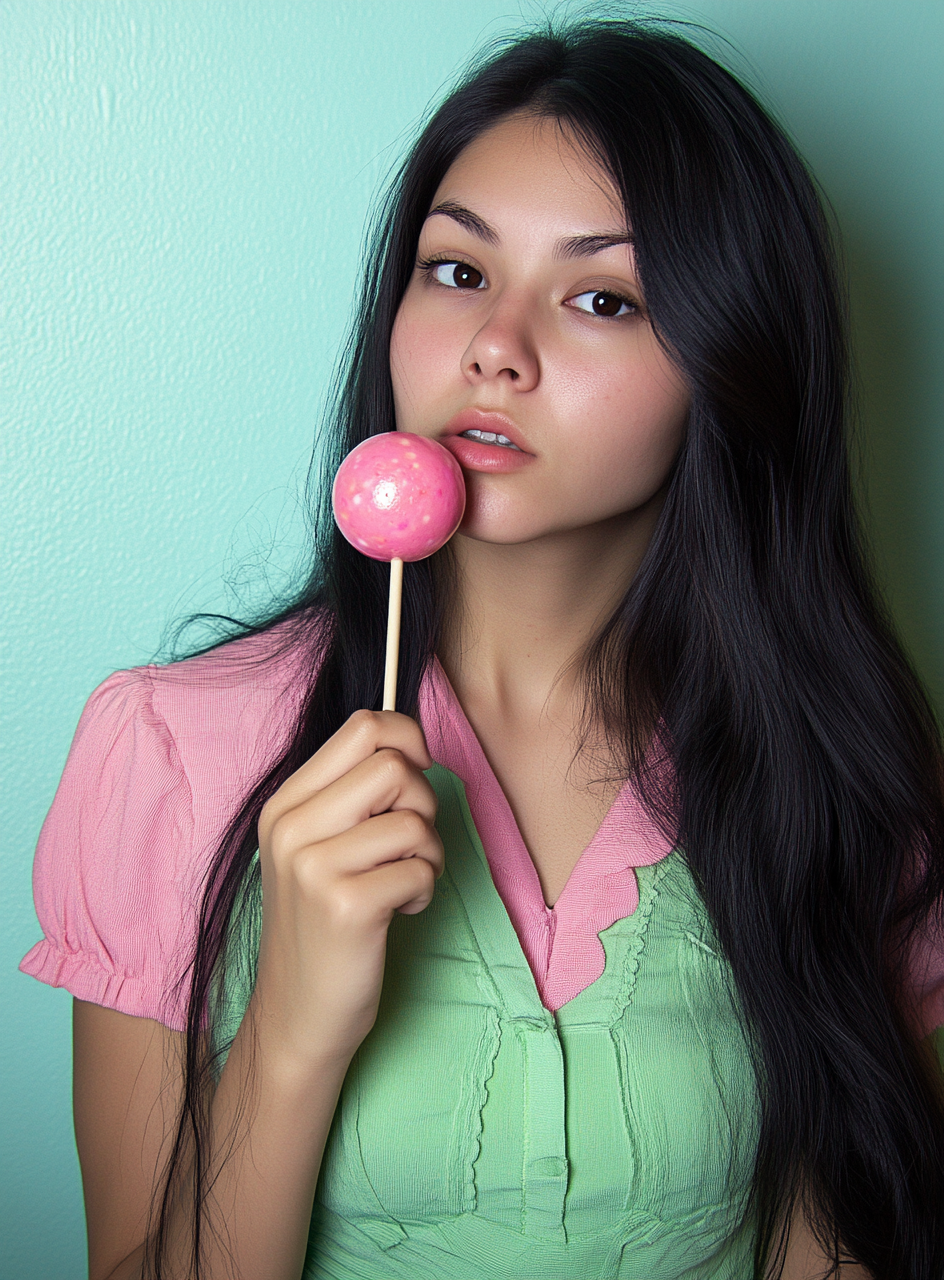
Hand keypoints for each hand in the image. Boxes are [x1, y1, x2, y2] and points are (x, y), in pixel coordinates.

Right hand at [254, 709, 443, 1069]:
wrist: (298, 1015)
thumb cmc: (323, 925)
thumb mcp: (319, 847)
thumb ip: (351, 793)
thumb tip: (412, 742)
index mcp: (285, 804)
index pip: (363, 727)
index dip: (408, 741)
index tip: (414, 779)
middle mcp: (291, 828)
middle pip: (394, 764)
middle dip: (422, 802)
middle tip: (409, 844)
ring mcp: (313, 867)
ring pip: (414, 818)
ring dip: (428, 853)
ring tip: (403, 882)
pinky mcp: (346, 907)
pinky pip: (421, 870)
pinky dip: (424, 891)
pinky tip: (399, 912)